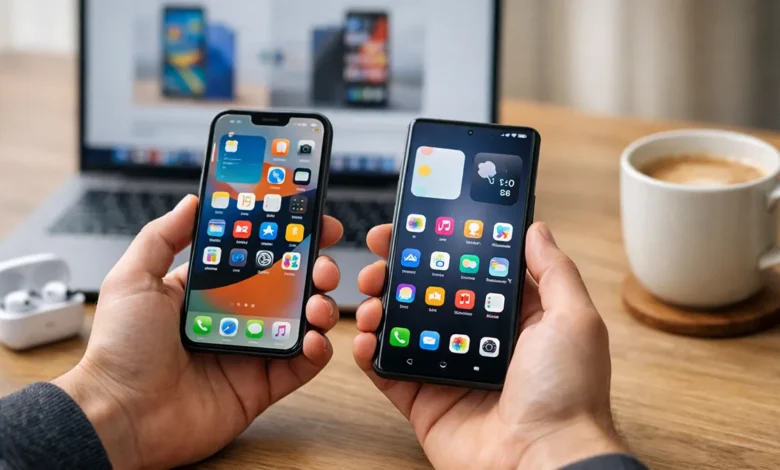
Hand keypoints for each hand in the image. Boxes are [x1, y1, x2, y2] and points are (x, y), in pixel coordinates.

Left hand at [53, 195, 342, 468]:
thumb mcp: (133, 280)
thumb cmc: (120, 350)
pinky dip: (317, 350)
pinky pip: (302, 365)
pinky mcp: (262, 385)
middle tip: (321, 262)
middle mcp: (235, 317)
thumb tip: (191, 202)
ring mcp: (251, 350)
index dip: (282, 237)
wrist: (121, 416)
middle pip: (288, 285)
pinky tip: (311, 338)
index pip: (254, 255)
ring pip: (303, 320)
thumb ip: (161, 237)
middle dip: (313, 267)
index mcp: (208, 291)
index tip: (305, 218)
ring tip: (316, 301)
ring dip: (320, 304)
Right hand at [353, 222, 626, 468]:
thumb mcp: (573, 320)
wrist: (543, 463)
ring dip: (379, 305)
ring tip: (370, 295)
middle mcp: (476, 340)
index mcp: (512, 318)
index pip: (468, 270)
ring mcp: (447, 369)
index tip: (417, 225)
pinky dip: (370, 353)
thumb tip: (535, 229)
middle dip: (399, 271)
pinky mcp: (425, 401)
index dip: (441, 247)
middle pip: (428, 294)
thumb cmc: (569, 395)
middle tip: (379, 254)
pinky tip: (365, 337)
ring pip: (402, 328)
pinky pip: (389, 372)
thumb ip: (553, 271)